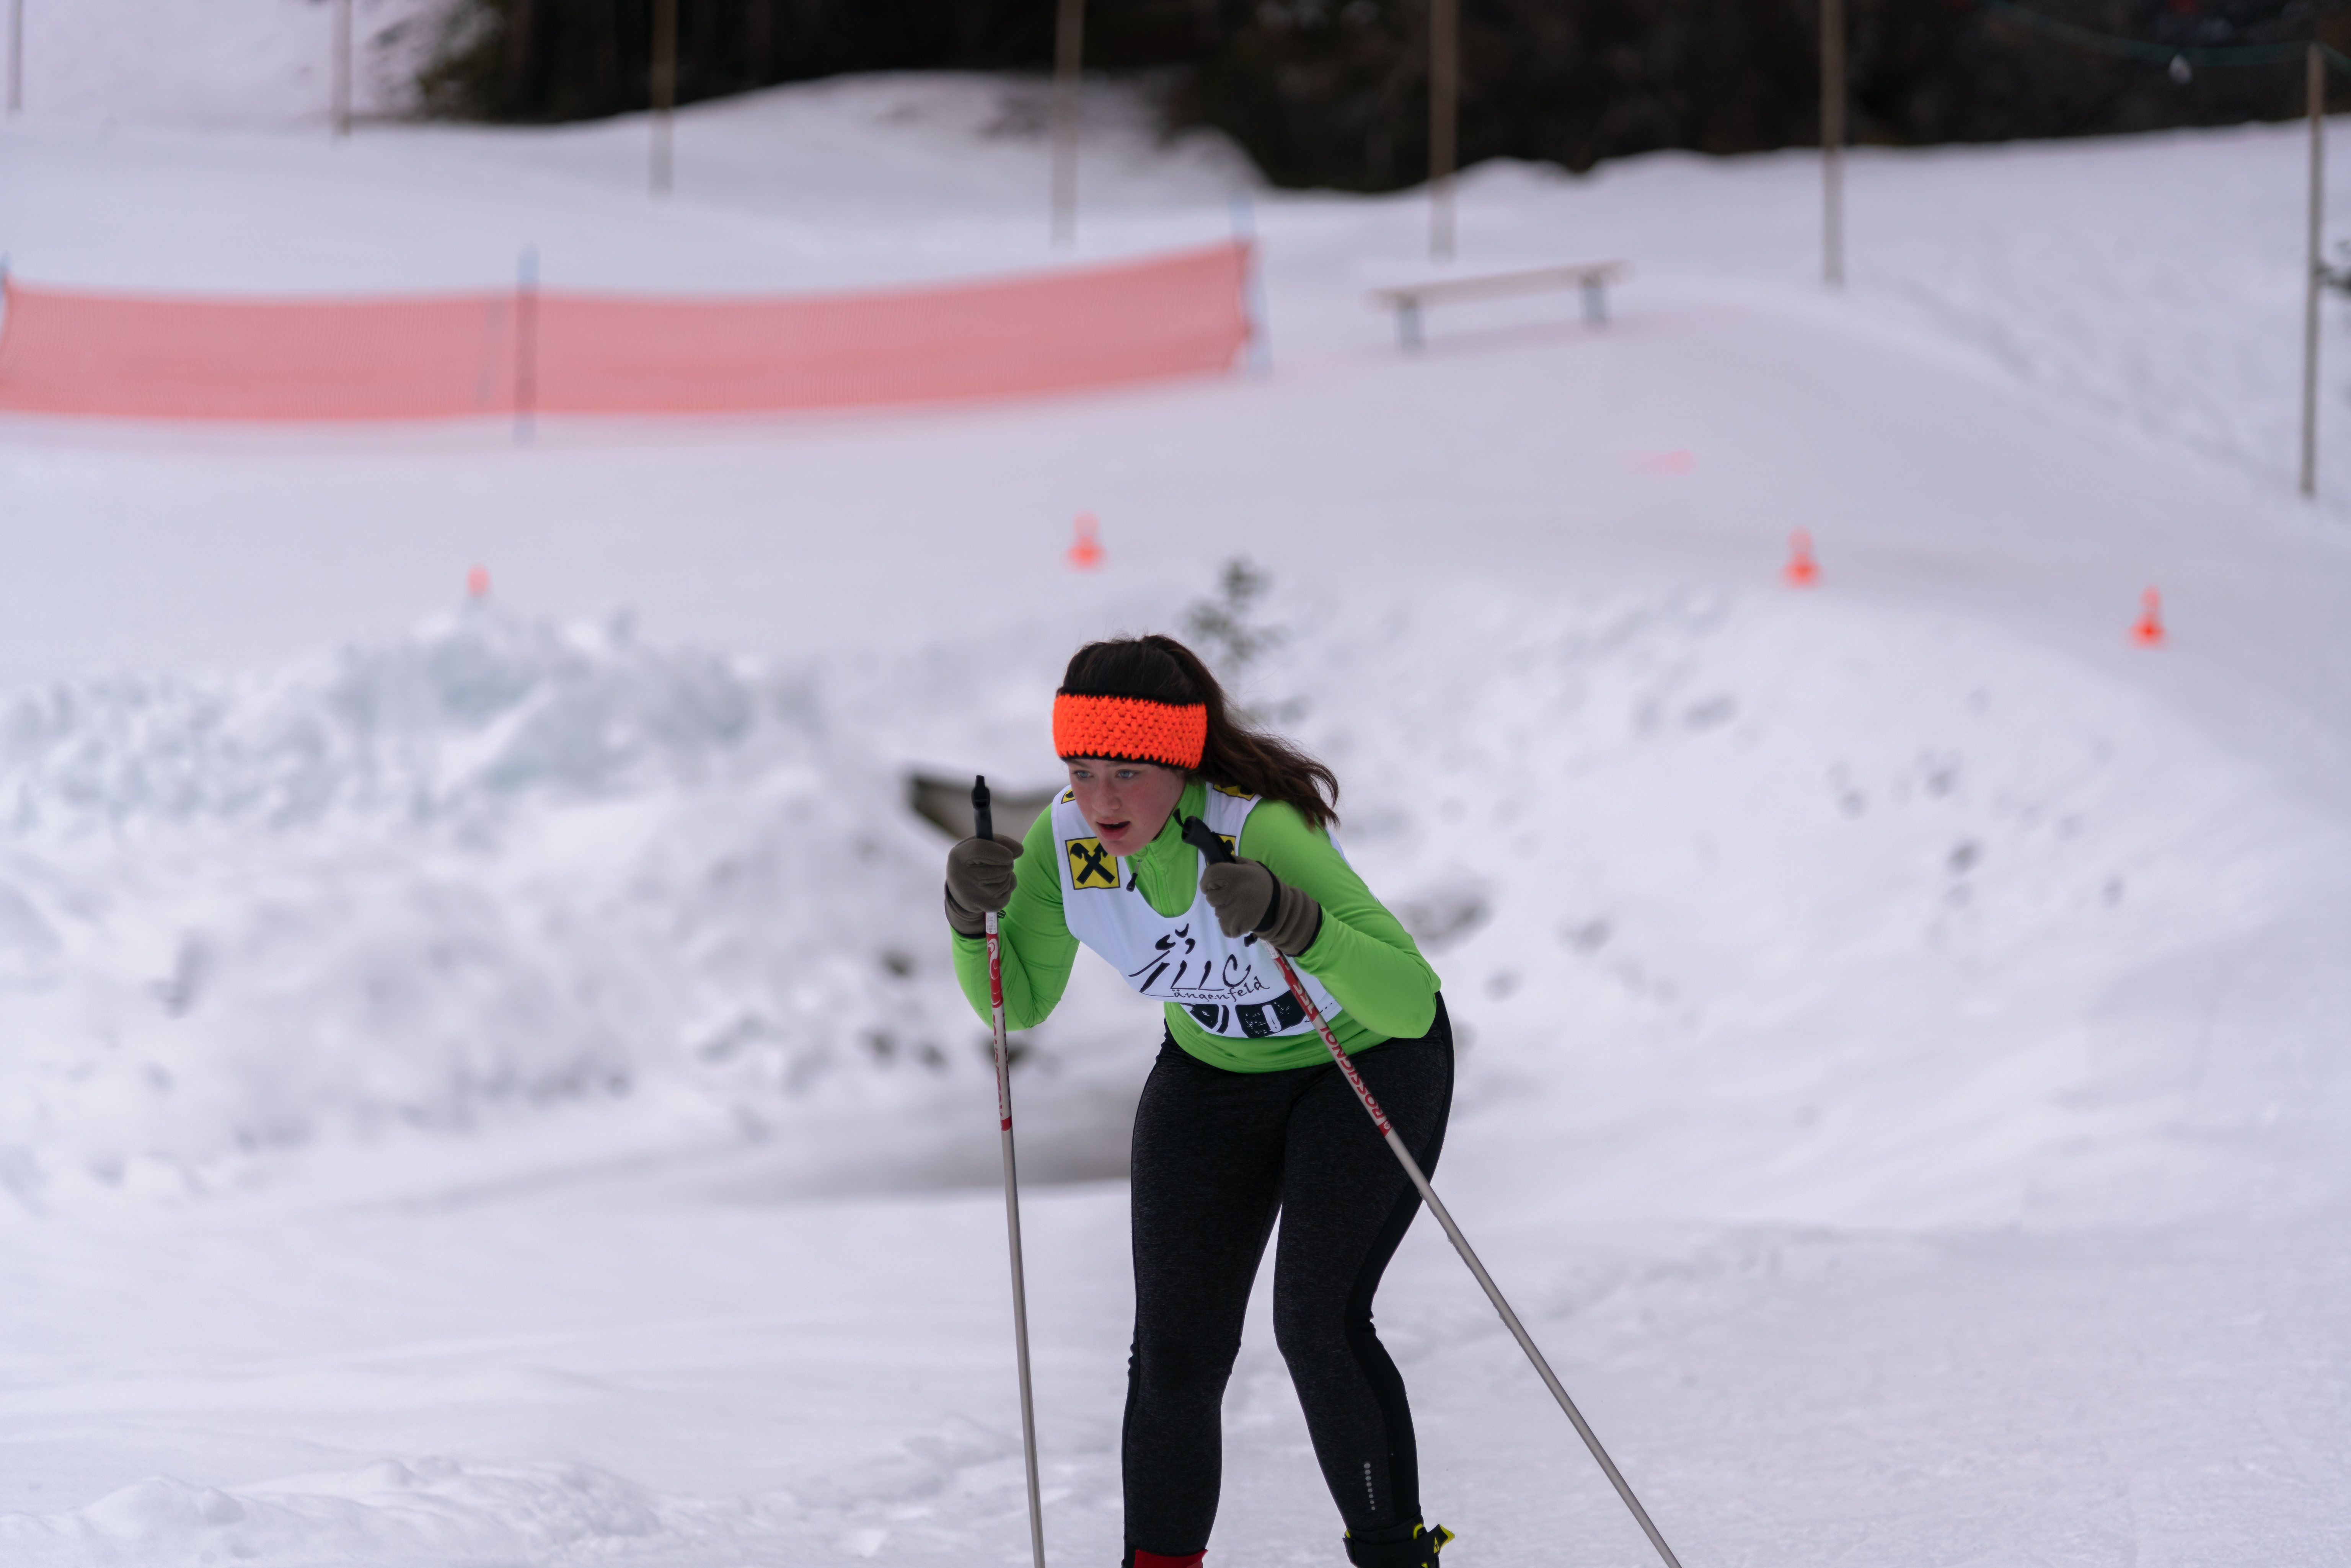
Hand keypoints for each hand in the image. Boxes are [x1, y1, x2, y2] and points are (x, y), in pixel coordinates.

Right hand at [944, 834, 1022, 936]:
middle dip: (1006, 862)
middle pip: (1002, 866)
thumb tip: (1020, 850)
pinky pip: (1009, 890)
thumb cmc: (971, 862)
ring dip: (1006, 874)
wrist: (959, 892)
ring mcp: (975, 894)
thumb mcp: (976, 845)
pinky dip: (1007, 886)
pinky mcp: (987, 906)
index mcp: (958, 857)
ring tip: (992, 875)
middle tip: (995, 863)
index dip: (999, 851)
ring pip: (1007, 878)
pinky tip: (994, 886)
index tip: (1009, 854)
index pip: (980, 849)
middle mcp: (963, 877)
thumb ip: (997, 841)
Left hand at [1200, 859, 1322, 954]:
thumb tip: (1217, 858)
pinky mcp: (1235, 926)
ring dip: (1224, 911)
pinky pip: (1223, 926)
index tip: (1209, 884)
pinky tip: (1240, 918)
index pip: (1210, 874)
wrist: (1280, 907)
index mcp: (1236, 875)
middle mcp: (1233, 893)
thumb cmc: (1263, 884)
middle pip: (1210, 897)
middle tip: (1229, 897)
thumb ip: (1235, 861)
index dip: (1206, 880)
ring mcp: (1233, 911)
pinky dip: (1229, 924)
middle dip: (1216, 897)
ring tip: (1239, 907)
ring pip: (1217, 912)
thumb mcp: (1253, 866)